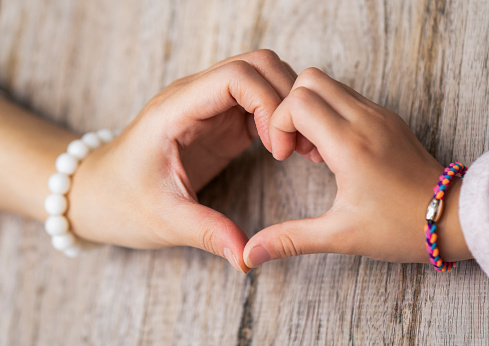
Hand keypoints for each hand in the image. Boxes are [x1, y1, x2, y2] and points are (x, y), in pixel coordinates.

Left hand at [67, 50, 296, 272]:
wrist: (98, 193)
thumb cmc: (120, 201)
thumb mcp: (163, 219)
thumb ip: (208, 233)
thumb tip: (247, 259)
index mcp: (175, 110)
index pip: (236, 76)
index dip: (268, 103)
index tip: (277, 149)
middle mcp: (193, 97)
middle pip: (257, 64)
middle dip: (287, 98)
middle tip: (294, 146)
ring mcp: (207, 107)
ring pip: (261, 78)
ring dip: (286, 106)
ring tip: (294, 149)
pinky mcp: (217, 122)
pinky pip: (257, 103)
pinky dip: (278, 118)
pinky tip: (284, 149)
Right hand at [243, 68, 471, 268]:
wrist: (451, 217)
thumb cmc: (400, 226)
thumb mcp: (341, 235)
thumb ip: (290, 240)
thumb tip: (252, 255)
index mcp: (350, 145)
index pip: (297, 101)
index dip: (278, 124)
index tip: (284, 155)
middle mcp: (365, 119)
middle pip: (309, 79)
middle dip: (290, 108)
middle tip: (295, 146)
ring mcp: (378, 113)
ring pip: (328, 83)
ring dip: (310, 109)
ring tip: (314, 150)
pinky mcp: (386, 116)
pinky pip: (346, 96)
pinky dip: (328, 112)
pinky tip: (333, 148)